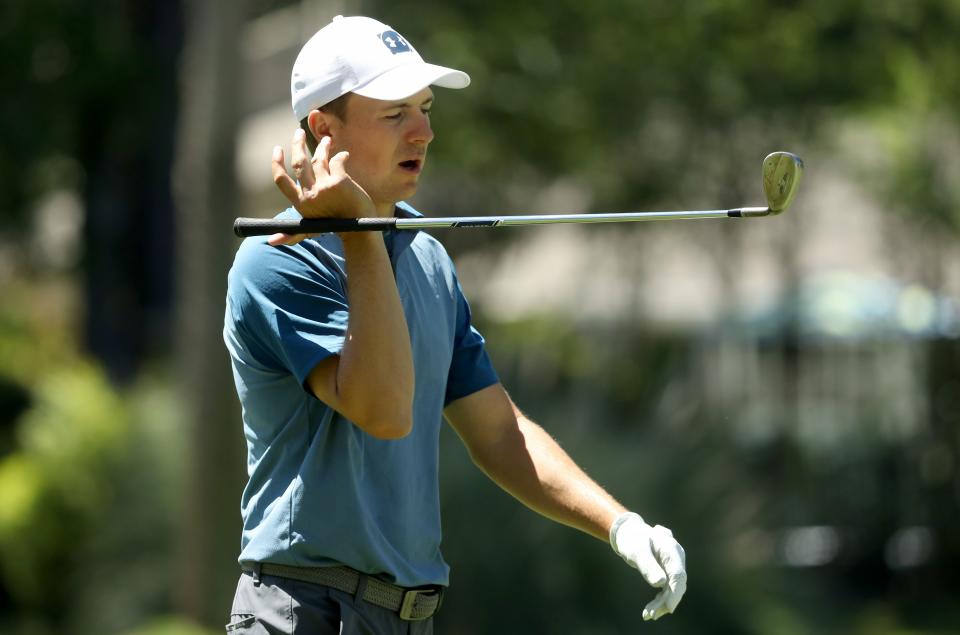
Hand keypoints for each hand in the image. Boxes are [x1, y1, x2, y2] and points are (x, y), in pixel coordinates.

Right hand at [268, 129, 375, 245]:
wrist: (360, 231)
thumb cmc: (335, 229)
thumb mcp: (309, 230)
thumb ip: (291, 233)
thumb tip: (270, 242)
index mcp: (301, 204)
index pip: (281, 180)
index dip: (276, 163)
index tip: (277, 149)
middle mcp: (310, 194)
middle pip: (299, 162)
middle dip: (297, 144)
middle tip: (299, 132)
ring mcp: (325, 187)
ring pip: (319, 159)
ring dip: (322, 147)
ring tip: (326, 140)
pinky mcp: (341, 181)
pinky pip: (337, 161)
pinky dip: (341, 156)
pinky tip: (344, 155)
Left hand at [610, 512, 686, 620]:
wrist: (629, 532)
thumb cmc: (632, 539)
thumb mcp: (636, 551)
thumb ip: (648, 565)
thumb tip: (661, 583)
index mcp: (671, 549)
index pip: (678, 575)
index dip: (675, 593)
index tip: (669, 608)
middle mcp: (676, 556)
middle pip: (677, 583)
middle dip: (666, 601)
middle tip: (650, 614)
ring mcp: (674, 563)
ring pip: (673, 587)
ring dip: (662, 602)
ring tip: (647, 614)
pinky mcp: (669, 570)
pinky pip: (668, 586)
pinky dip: (661, 598)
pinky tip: (651, 608)